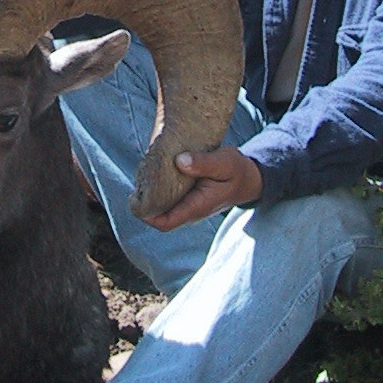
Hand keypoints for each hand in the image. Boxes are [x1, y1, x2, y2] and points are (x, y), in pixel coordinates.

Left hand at [142, 146, 263, 231]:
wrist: (248, 178)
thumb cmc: (236, 170)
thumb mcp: (224, 162)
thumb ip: (203, 163)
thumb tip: (179, 161)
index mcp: (197, 206)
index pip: (166, 222)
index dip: (147, 214)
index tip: (135, 199)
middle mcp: (190, 210)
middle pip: (159, 216)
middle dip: (144, 203)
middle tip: (137, 181)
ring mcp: (188, 205)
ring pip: (162, 207)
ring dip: (150, 195)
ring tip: (142, 175)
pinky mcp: (187, 197)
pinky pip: (168, 198)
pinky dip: (158, 188)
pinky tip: (153, 173)